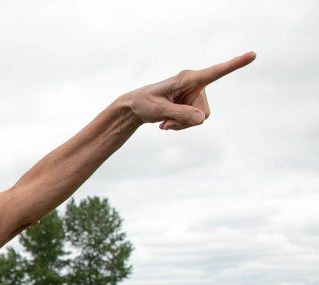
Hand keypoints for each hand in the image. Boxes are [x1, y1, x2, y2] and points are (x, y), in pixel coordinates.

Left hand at [128, 51, 254, 130]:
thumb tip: (202, 119)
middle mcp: (195, 84)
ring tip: (165, 122)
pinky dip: (182, 126)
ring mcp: (195, 94)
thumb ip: (180, 114)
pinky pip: (196, 121)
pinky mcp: (192, 103)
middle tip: (166, 121)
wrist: (135, 108)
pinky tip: (167, 123)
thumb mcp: (158, 110)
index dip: (234, 64)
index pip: (215, 72)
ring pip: (200, 118)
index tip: (252, 55)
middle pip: (203, 111)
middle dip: (186, 121)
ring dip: (183, 125)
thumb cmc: (144, 103)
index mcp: (188, 78)